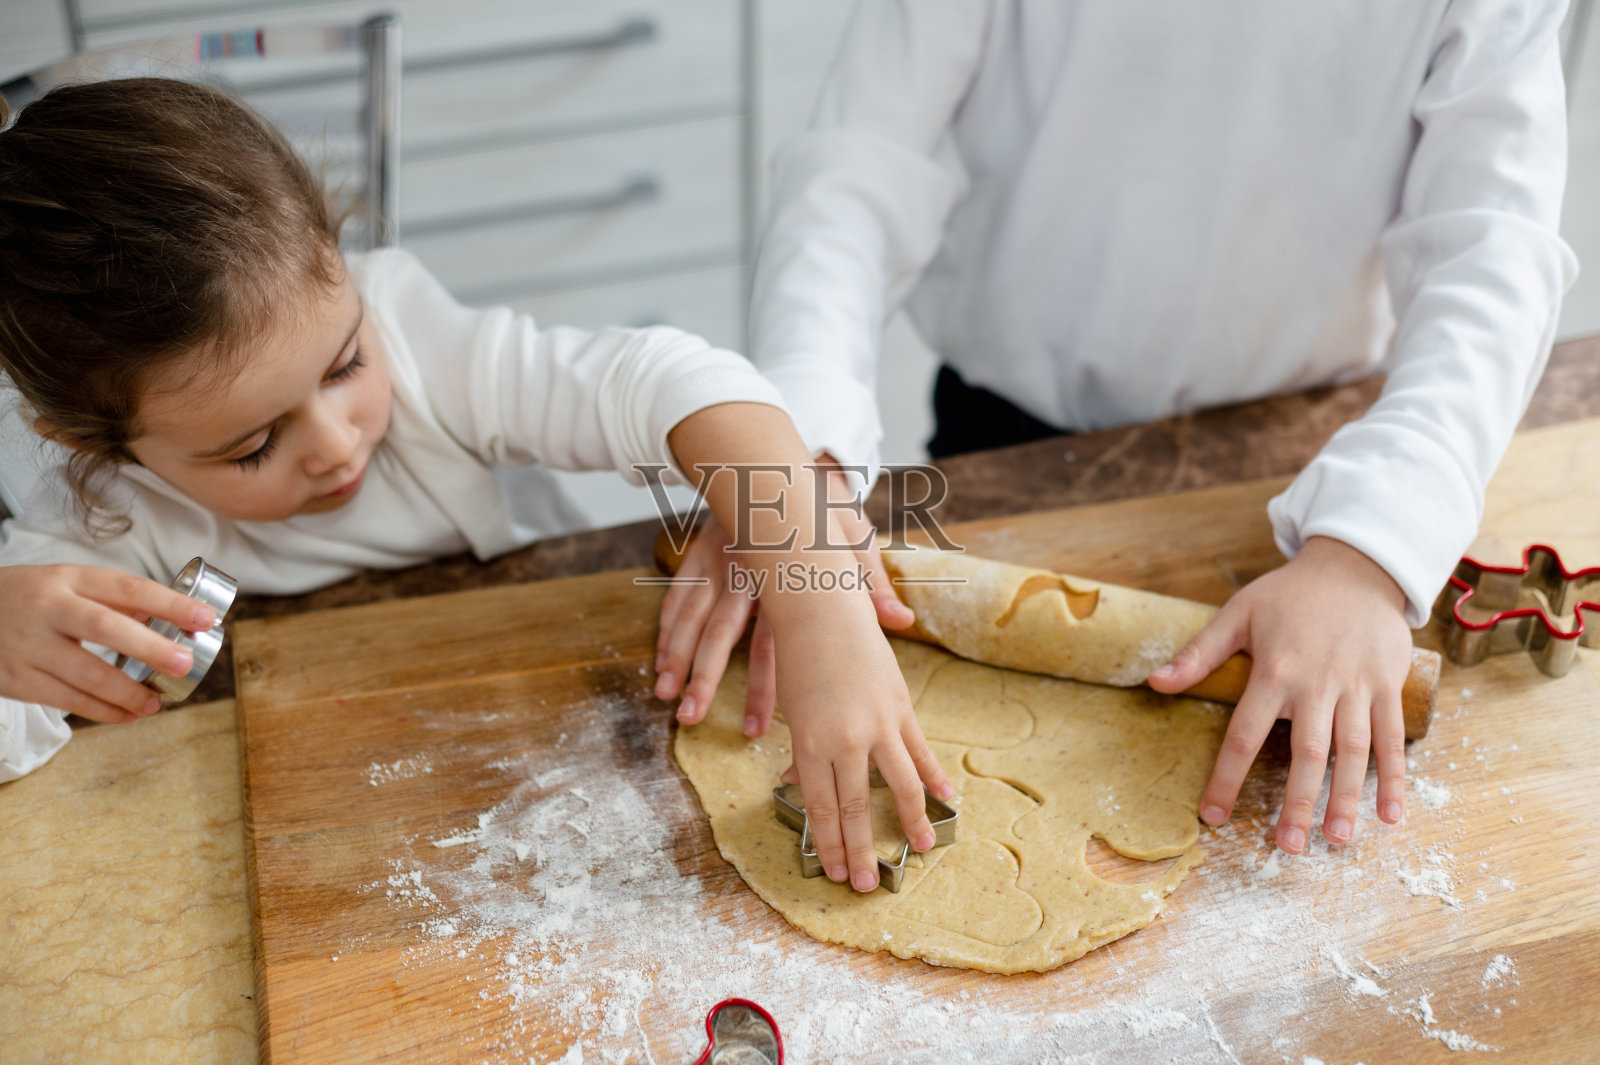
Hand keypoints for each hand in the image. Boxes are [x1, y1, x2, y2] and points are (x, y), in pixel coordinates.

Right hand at [0, 564, 216, 722]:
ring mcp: (29, 645)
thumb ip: (114, 601)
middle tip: (184, 663)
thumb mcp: (67, 584)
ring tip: (157, 702)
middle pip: (106, 628)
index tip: (205, 618)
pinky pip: (67, 699)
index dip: (170, 604)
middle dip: (150, 648)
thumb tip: (170, 619)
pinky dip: (103, 711)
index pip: (127, 588)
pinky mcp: (17, 679)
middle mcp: (48, 609)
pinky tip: (128, 715)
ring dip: (129, 692)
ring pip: (87, 673)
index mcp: (68, 579)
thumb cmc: (30, 598)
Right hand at [654, 464, 912, 736]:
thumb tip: (902, 619)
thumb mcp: (852, 535)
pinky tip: (658, 659)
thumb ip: (871, 582)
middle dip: (703, 678)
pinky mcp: (698, 551)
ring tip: (664, 696)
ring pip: (690, 617)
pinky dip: (665, 627)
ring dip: (675, 657)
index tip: (756, 727)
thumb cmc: (822, 502)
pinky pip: (677, 594)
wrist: (782, 456)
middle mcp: (743, 572)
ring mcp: (715, 561)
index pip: (772, 646)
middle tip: (690, 718)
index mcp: (782, 577)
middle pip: (719, 635)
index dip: (763, 689)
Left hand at [765, 587, 952, 891]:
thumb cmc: (797, 657)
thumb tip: (798, 782)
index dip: (829, 844)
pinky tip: (946, 800)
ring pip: (897, 785)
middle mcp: (845, 740)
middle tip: (865, 885)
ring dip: (908, 822)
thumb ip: (802, 749)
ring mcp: (878, 724)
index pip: (822, 808)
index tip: (834, 872)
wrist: (822, 609)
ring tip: (918, 850)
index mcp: (810, 744)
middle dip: (860, 849)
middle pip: (855, 807)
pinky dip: (933, 777)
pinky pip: (920, 750)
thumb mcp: (792, 709)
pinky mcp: (901, 706)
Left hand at [1146, 537, 1411, 853]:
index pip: (1244, 733)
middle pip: (1306, 751)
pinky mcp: (1389, 686)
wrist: (1356, 565)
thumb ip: (1199, 653)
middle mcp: (1317, 683)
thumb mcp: (1239, 613)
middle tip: (1288, 847)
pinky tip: (1391, 815)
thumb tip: (1153, 682)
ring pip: (1353, 751)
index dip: (1227, 777)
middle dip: (1296, 802)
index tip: (1214, 816)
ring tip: (1338, 839)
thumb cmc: (1290, 594)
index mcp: (1275, 670)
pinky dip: (1395, 778)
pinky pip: (1393, 738)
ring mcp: (1357, 686)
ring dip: (1346, 797)